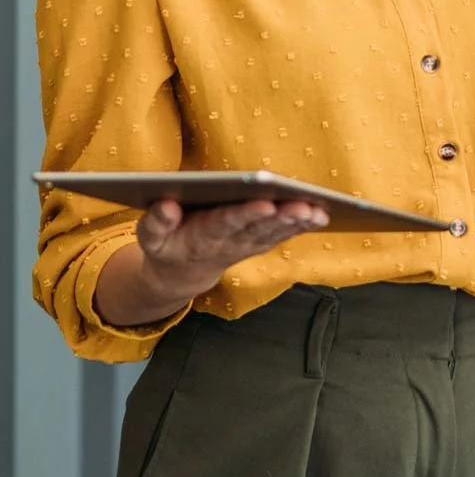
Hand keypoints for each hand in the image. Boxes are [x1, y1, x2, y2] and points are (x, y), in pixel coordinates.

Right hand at [135, 198, 329, 303]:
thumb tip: (166, 205)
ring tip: (317, 210)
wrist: (181, 273)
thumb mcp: (151, 237)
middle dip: (281, 215)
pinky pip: (282, 235)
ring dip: (297, 222)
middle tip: (303, 204)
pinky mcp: (259, 243)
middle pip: (258, 227)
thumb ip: (156, 222)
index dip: (246, 214)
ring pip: (275, 232)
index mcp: (201, 236)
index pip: (226, 222)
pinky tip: (321, 215)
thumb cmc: (167, 244)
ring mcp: (246, 244)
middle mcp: (229, 241)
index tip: (265, 203)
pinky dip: (302, 226)